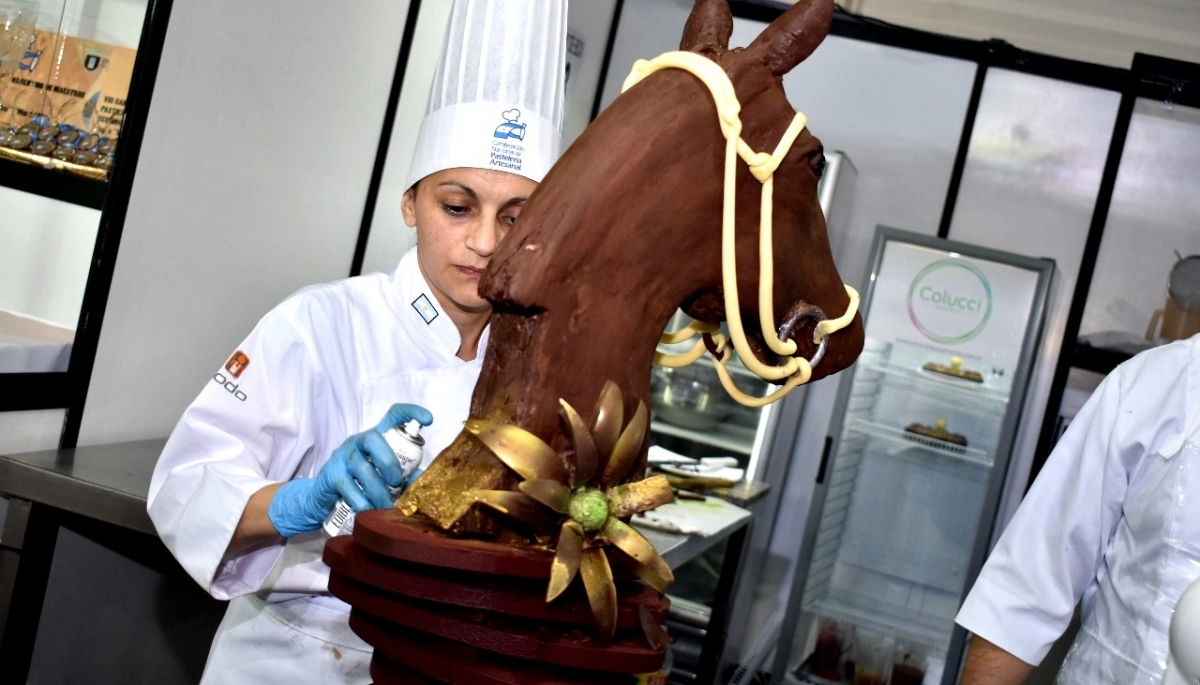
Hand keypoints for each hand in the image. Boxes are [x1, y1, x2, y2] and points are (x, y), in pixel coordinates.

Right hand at [267, 403, 431, 536]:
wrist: (322, 499)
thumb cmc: (360, 484)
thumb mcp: (383, 477)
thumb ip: (403, 475)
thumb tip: (422, 478)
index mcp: (377, 438)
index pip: (393, 415)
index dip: (410, 413)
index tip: (427, 419)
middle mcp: (358, 442)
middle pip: (373, 438)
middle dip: (389, 462)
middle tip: (397, 483)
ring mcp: (343, 457)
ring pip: (362, 468)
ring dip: (378, 490)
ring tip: (387, 506)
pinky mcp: (331, 475)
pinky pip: (348, 487)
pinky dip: (362, 502)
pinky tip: (369, 511)